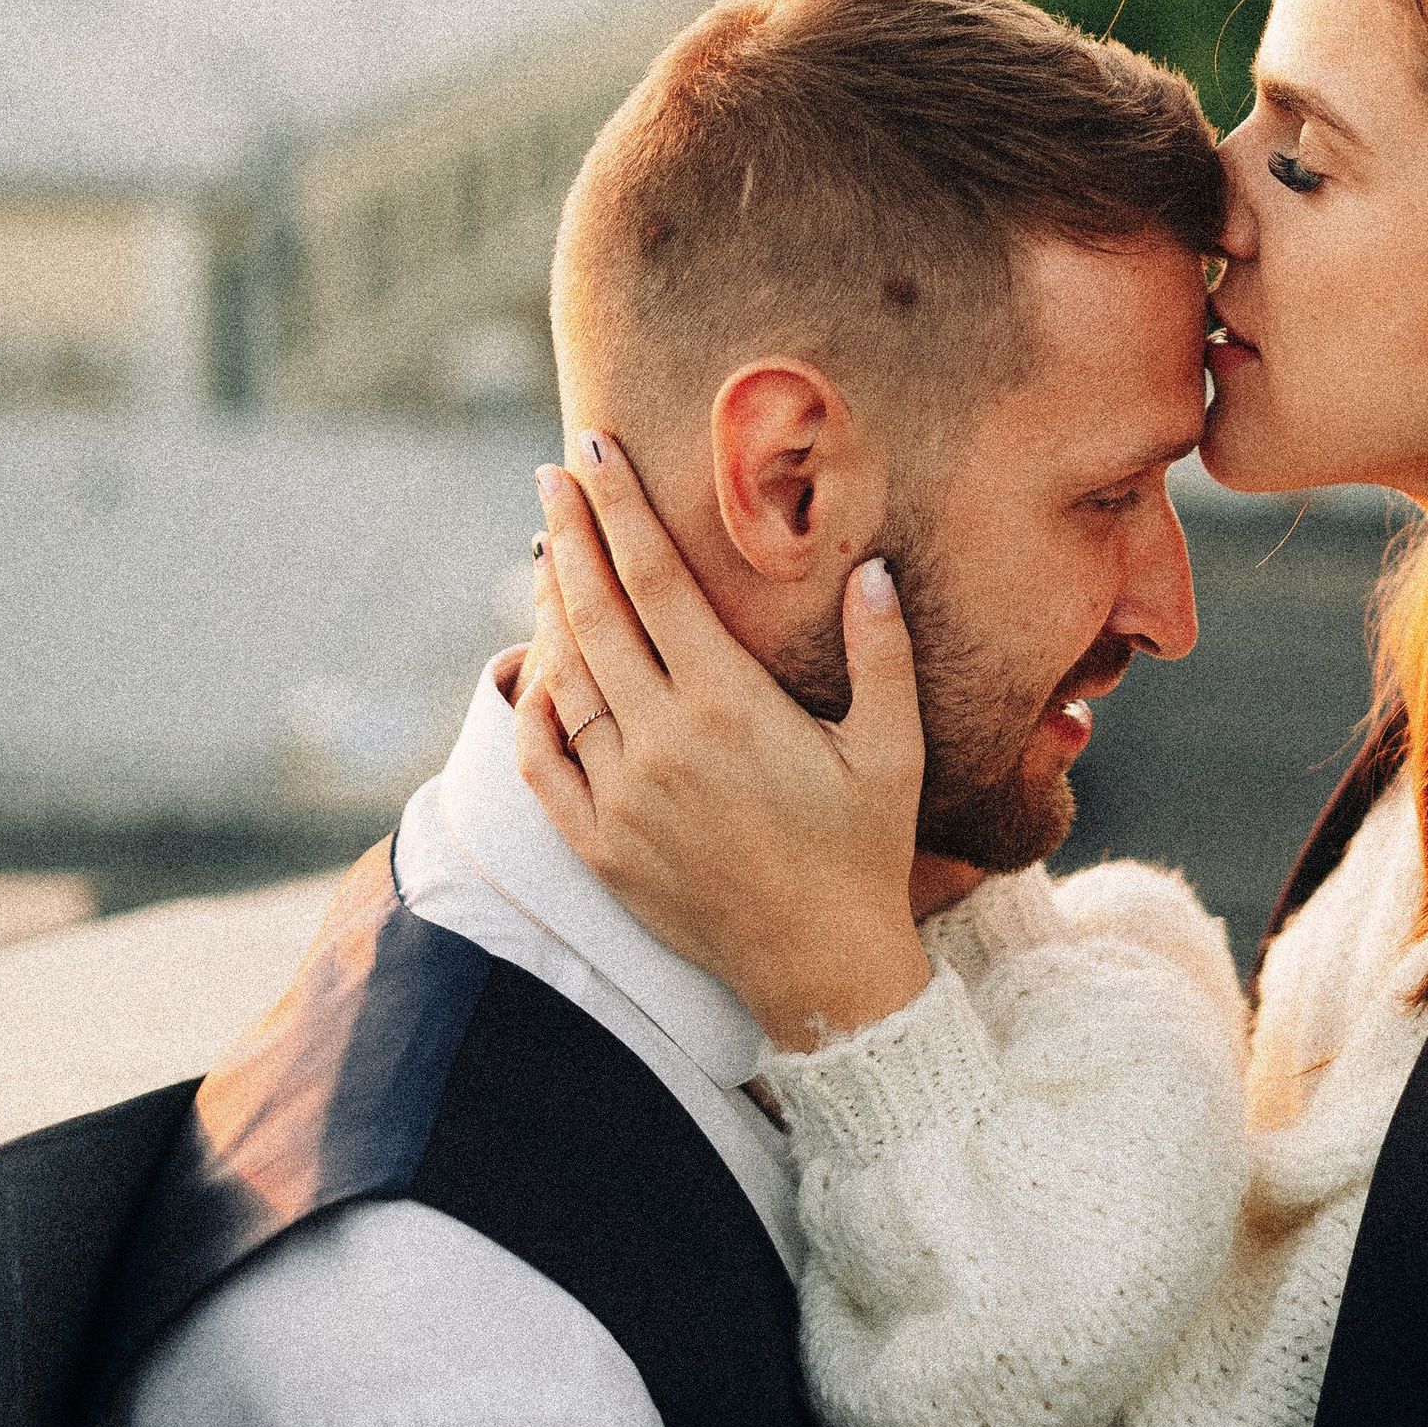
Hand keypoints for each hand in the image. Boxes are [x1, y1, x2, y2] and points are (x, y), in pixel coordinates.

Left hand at [515, 433, 936, 1051]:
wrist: (822, 972)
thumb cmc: (865, 852)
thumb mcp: (893, 750)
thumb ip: (882, 653)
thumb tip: (869, 567)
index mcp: (731, 706)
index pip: (658, 582)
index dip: (622, 511)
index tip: (593, 454)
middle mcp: (662, 743)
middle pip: (596, 613)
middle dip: (571, 534)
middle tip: (552, 476)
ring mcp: (621, 797)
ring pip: (565, 680)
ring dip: (551, 608)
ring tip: (550, 553)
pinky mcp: (599, 847)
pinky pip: (543, 762)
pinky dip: (533, 706)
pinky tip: (538, 668)